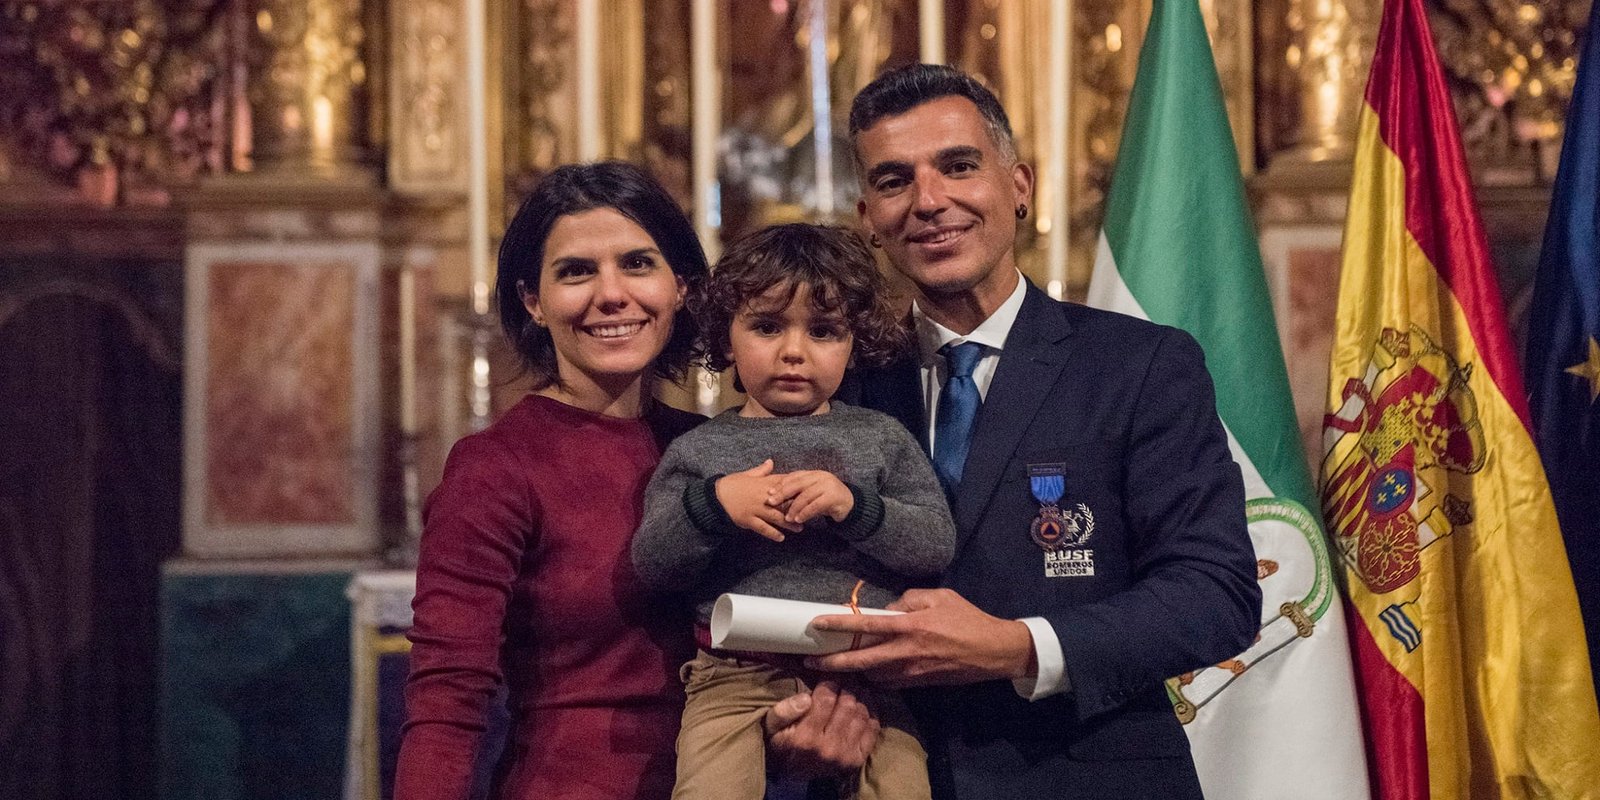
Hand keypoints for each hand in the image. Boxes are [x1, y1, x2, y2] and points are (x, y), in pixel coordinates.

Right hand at [716, 459, 800, 541]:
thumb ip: (761, 470)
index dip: (797, 489)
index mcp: (762, 483)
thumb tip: (771, 461)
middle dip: (797, 508)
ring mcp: (756, 509)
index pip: (784, 485)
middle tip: (809, 513)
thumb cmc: (730, 484)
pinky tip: (781, 538)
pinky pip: (763, 528)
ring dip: (789, 523)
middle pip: (784, 503)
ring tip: (800, 528)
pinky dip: (772, 533)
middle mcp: (762, 496)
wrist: (714, 497)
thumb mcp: (746, 475)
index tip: (808, 493)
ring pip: (776, 517)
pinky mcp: (748, 520)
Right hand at [763, 681, 879, 778]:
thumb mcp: (771, 725)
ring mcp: (845, 756)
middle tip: (844, 678)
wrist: (789, 773)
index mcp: (805, 738)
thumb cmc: (780, 742)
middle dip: (846, 687)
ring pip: (861, 714)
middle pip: (847, 705)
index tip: (828, 675)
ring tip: (853, 690)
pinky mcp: (857, 760)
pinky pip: (872, 729)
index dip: (829, 681)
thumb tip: (805, 698)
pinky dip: (870, 714)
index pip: (826, 700)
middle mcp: (828, 748)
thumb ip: (784, 710)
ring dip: (859, 698)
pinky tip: (862, 706)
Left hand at [769, 470, 854, 524]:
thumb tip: (776, 495)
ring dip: (794, 507)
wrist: (850, 504)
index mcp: (813, 474)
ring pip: (806, 496)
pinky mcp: (833, 497)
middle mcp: (820, 476)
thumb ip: (799, 491)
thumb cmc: (827, 500)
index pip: (794, 476)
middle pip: (797, 484)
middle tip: (771, 502)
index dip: (781, 484)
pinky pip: (815, 505)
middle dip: (783, 493)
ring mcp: (828, 485)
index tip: (769, 492)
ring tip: (787, 518)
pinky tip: (798, 520)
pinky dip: (805, 513)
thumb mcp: (812, 493)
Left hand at [805, 588, 1035, 687]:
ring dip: (852, 673)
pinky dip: (873, 677)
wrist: (993, 652)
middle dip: (833, 664)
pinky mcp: (918, 684)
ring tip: (832, 667)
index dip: (839, 625)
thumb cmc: (967, 619)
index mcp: (910, 626)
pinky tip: (863, 672)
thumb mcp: (940, 596)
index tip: (816, 624)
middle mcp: (906, 652)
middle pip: (861, 661)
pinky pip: (888, 682)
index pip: (867, 626)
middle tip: (811, 662)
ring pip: (872, 676)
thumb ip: (909, 598)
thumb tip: (887, 607)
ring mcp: (912, 672)